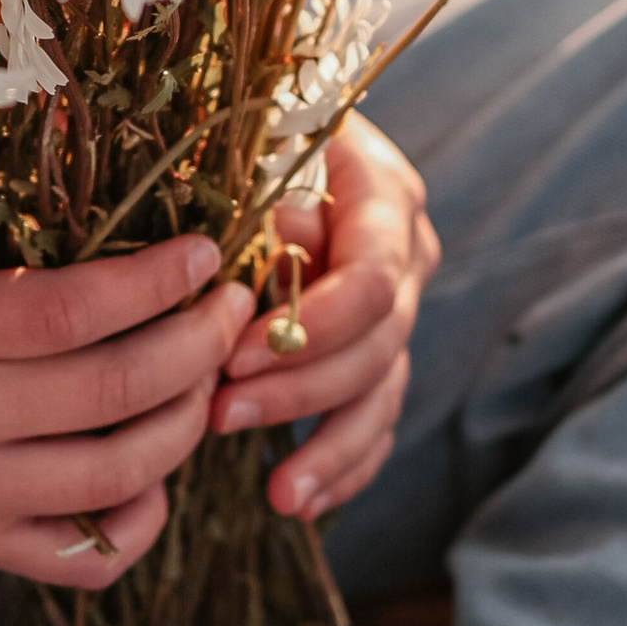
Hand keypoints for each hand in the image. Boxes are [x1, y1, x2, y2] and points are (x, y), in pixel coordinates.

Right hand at [0, 226, 256, 587]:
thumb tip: (99, 164)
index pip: (68, 310)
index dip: (155, 281)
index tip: (204, 251)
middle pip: (110, 390)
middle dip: (197, 344)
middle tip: (232, 307)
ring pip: (116, 475)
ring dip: (186, 424)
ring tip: (209, 377)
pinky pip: (85, 557)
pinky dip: (141, 516)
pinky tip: (157, 469)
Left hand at [210, 112, 439, 522]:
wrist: (270, 127)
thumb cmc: (250, 124)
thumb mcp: (258, 136)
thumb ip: (274, 186)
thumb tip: (289, 240)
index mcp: (385, 196)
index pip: (370, 280)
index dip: (311, 328)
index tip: (236, 355)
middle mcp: (405, 257)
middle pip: (378, 346)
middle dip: (300, 390)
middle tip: (221, 415)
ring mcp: (396, 309)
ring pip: (383, 394)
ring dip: (330, 447)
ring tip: (279, 494)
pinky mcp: (375, 353)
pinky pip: (376, 421)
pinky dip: (345, 466)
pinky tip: (304, 501)